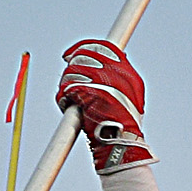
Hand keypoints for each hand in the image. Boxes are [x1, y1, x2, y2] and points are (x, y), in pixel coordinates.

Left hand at [57, 39, 152, 173]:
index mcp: (128, 74)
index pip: (104, 46)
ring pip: (72, 70)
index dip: (83, 46)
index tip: (69, 54)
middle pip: (85, 54)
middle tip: (68, 79)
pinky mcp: (89, 92)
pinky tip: (70, 107)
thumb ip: (117, 79)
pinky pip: (67, 86)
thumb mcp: (128, 98)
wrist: (122, 144)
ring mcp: (104, 82)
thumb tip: (101, 63)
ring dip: (67, 83)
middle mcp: (118, 74)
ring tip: (72, 98)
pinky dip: (63, 96)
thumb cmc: (122, 127)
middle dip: (71, 65)